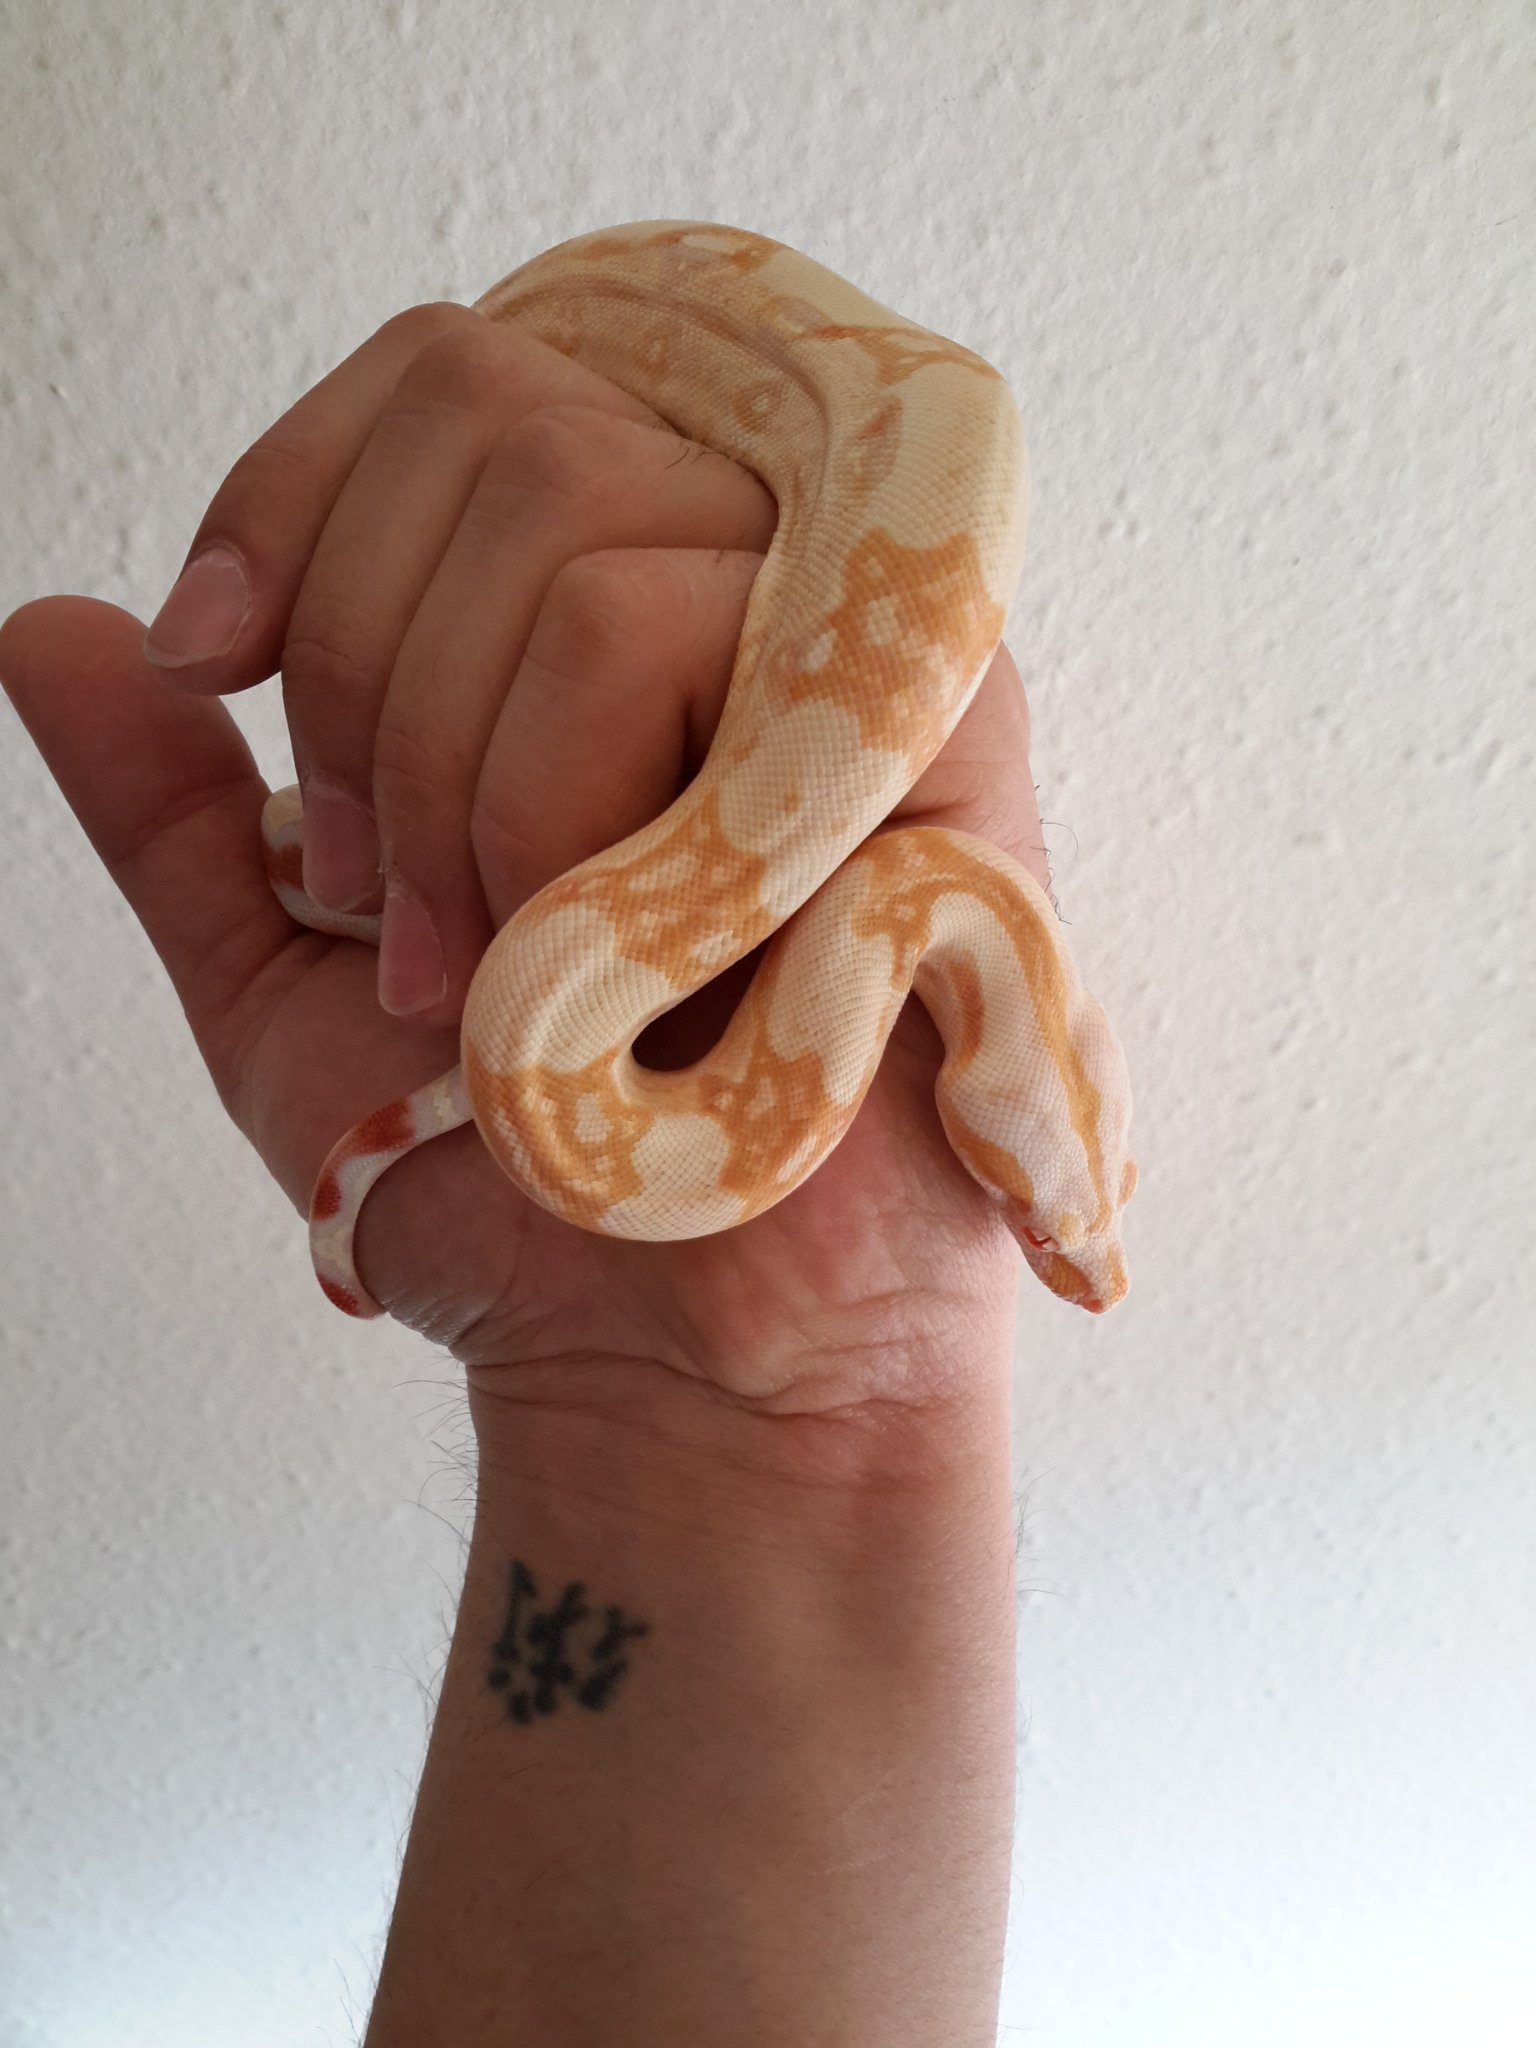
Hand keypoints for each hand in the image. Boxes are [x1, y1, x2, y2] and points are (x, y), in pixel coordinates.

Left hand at [0, 298, 1054, 1425]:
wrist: (688, 1357)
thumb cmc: (525, 1181)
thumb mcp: (288, 989)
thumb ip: (184, 815)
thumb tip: (49, 628)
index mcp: (603, 612)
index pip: (447, 376)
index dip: (293, 493)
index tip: (210, 663)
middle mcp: (741, 578)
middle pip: (494, 409)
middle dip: (371, 679)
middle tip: (400, 918)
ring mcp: (841, 634)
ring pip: (571, 506)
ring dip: (464, 777)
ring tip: (515, 976)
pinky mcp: (926, 714)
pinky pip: (668, 622)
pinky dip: (554, 801)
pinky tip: (614, 956)